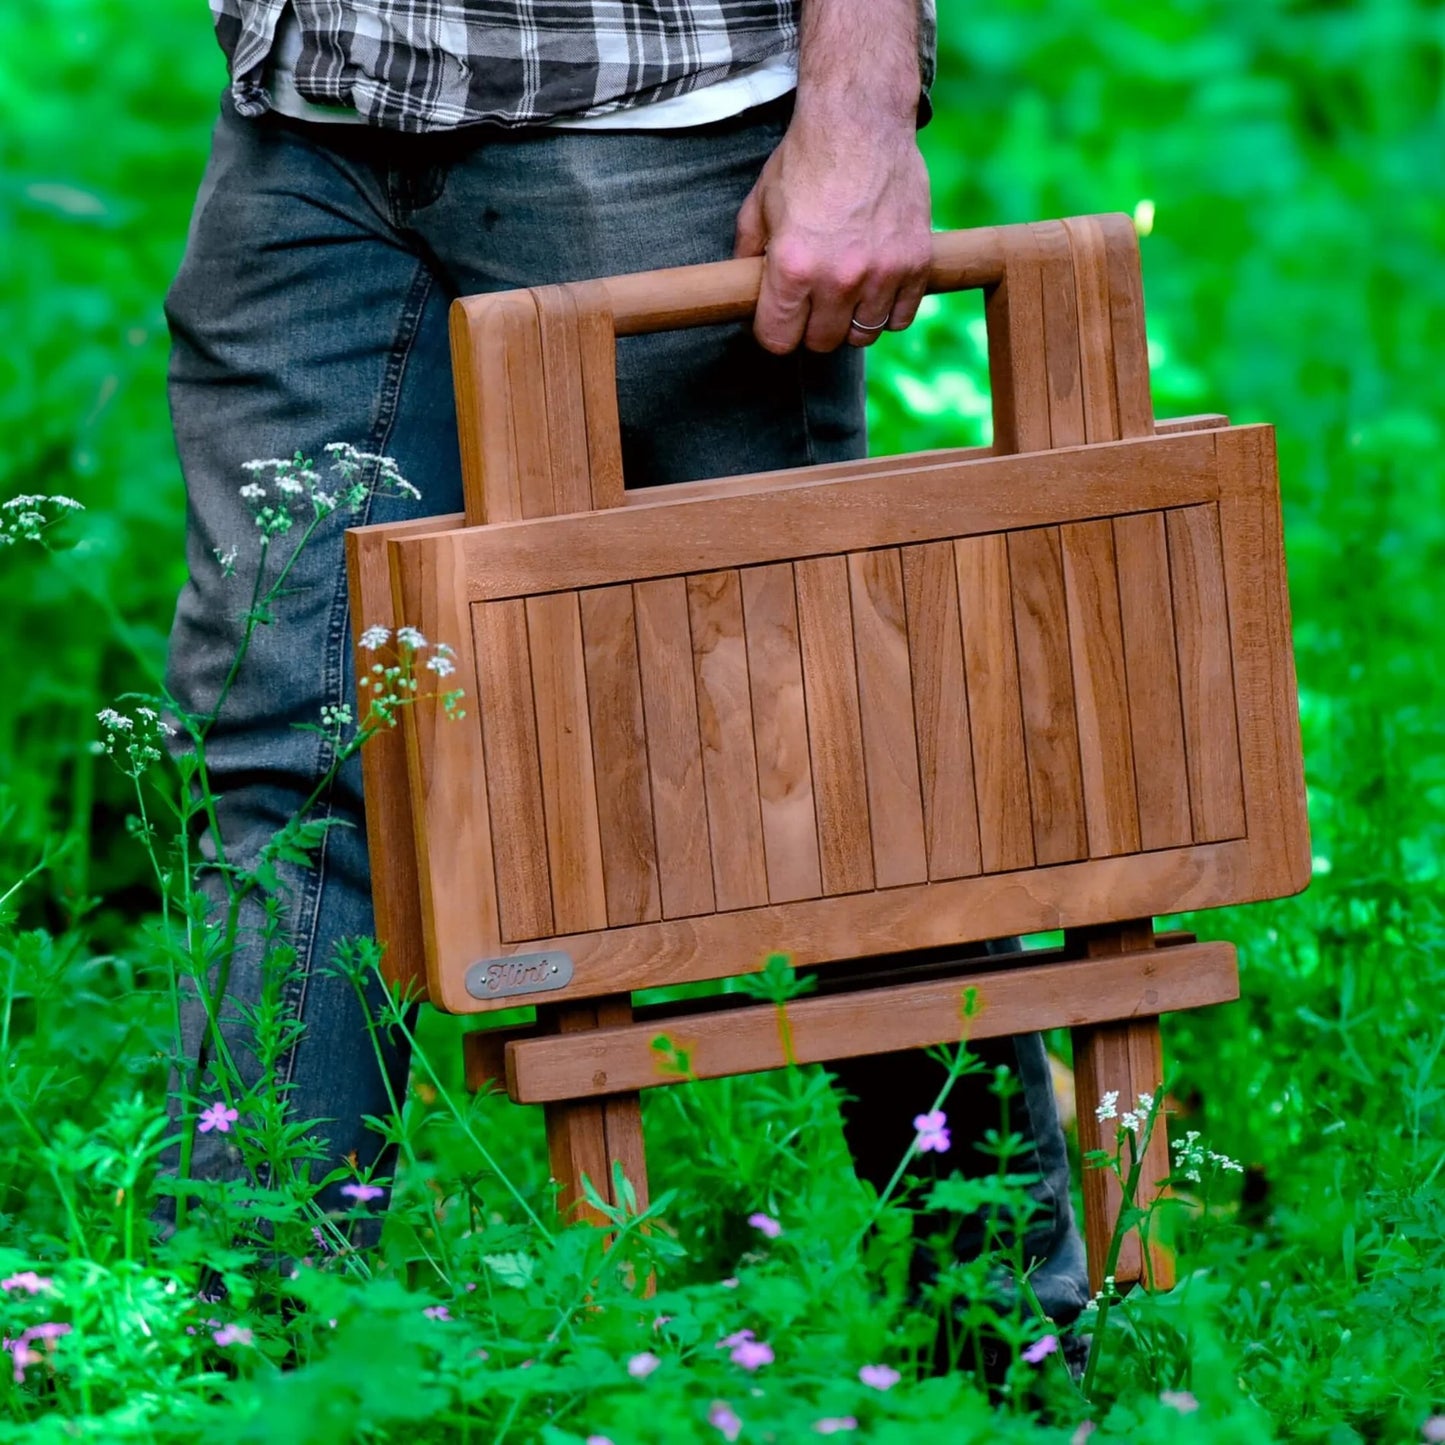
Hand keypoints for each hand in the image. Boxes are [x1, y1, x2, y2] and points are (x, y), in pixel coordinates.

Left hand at [734, 106, 932, 353]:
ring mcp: (881, 273)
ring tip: (846, 294)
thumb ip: (749, 252)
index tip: (780, 319)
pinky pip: (900, 318)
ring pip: (862, 335)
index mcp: (793, 267)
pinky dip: (888, 310)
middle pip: (821, 343)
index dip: (774, 332)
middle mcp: (838, 277)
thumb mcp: (760, 204)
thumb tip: (743, 288)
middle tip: (813, 302)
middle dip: (812, 327)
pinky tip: (877, 288)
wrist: (861, 119)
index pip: (778, 339)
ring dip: (851, 321)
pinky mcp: (915, 263)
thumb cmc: (806, 159)